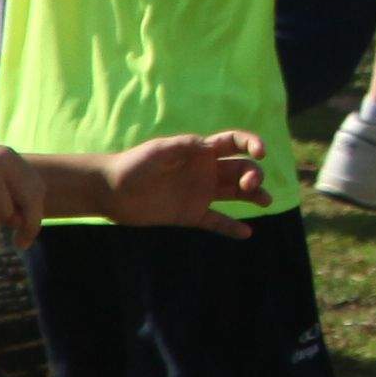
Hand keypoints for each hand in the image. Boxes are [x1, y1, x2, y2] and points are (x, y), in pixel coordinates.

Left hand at [98, 132, 261, 232]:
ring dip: (254, 195)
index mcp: (201, 152)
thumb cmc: (133, 165)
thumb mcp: (158, 150)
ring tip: (266, 201)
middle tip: (250, 186)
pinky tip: (246, 233)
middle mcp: (206, 171)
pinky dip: (231, 227)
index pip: (236, 143)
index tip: (261, 153)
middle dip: (253, 174)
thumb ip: (184, 146)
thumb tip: (209, 145)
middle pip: (242, 169)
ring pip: (236, 193)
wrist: (110, 191)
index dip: (253, 144)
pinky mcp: (190, 214)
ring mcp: (200, 193)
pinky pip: (216, 221)